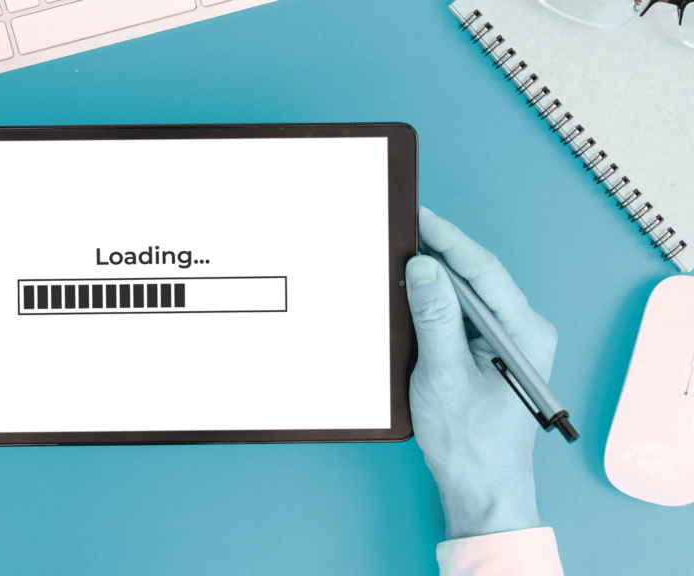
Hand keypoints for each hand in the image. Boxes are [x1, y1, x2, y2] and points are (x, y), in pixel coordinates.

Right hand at [406, 208, 557, 539]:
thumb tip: (423, 270)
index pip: (485, 271)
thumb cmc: (469, 442)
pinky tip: (411, 293)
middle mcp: (521, 330)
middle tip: (403, 228)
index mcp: (524, 333)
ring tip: (401, 252)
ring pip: (466, 293)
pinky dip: (434, 300)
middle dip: (439, 251)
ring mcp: (505, 340)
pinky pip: (460, 313)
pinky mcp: (486, 350)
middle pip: (477, 276)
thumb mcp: (444, 376)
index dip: (450, 240)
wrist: (479, 485)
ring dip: (434, 276)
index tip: (420, 218)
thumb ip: (435, 319)